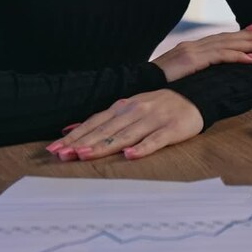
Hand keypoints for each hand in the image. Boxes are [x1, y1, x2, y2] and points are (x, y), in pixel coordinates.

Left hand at [47, 90, 203, 160]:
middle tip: (62, 155)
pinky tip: (130, 155)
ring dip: (105, 145)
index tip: (55, 148)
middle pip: (107, 129)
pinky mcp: (173, 128)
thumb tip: (70, 128)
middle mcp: (137, 110)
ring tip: (86, 155)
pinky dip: (143, 147)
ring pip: (126, 134)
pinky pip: (156, 139)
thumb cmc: (159, 105)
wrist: (196, 96)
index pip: (96, 121)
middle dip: (83, 142)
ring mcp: (155, 118)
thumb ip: (104, 118)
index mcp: (125, 105)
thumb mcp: (131, 106)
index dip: (76, 135)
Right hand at [152, 22, 251, 81]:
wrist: (139, 83)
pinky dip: (238, 57)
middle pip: (230, 37)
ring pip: (229, 44)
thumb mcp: (179, 72)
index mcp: (194, 47)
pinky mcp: (194, 60)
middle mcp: (196, 44)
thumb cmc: (158, 82)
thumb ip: (194, 68)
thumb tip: (208, 72)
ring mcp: (195, 51)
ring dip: (251, 44)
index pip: (223, 37)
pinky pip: (221, 57)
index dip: (242, 33)